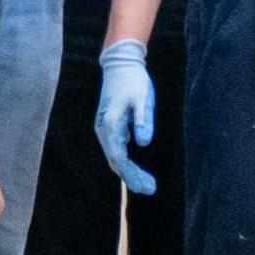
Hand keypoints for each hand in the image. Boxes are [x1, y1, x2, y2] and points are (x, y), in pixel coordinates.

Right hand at [91, 40, 162, 194]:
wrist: (120, 64)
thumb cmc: (133, 80)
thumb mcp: (142, 99)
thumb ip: (142, 120)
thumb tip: (143, 144)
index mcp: (110, 123)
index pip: (119, 157)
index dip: (131, 174)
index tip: (145, 186)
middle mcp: (104, 128)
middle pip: (116, 160)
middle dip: (132, 177)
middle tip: (150, 189)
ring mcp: (105, 128)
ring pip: (115, 156)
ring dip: (129, 171)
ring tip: (146, 184)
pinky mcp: (110, 126)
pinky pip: (116, 149)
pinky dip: (126, 161)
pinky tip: (136, 170)